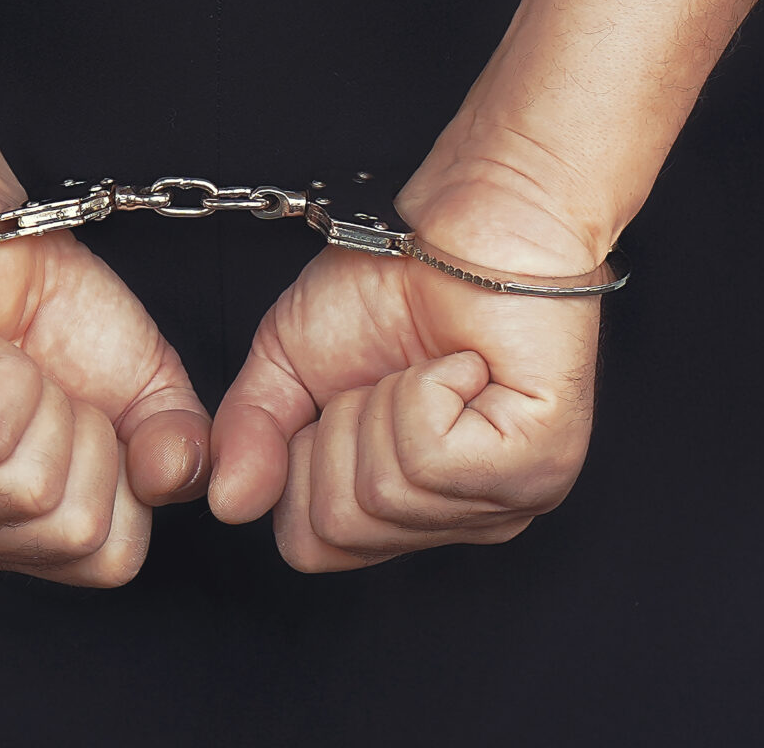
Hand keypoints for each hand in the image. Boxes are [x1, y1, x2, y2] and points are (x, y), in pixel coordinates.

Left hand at [0, 189, 209, 586]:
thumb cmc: (55, 313)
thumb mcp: (147, 390)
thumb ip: (179, 450)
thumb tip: (173, 480)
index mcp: (10, 538)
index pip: (106, 562)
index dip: (127, 482)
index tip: (90, 417)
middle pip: (74, 532)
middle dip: (88, 437)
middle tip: (49, 385)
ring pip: (30, 488)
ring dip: (45, 400)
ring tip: (10, 367)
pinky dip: (8, 374)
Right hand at [208, 181, 602, 571]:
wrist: (463, 217)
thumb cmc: (389, 281)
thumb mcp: (287, 364)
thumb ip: (251, 438)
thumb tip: (226, 501)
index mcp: (403, 510)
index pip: (310, 545)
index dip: (299, 464)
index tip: (340, 397)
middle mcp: (456, 521)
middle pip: (338, 527)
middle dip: (338, 431)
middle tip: (386, 375)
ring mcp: (505, 500)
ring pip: (383, 493)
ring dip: (383, 402)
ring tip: (427, 363)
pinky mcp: (537, 460)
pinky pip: (431, 457)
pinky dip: (425, 391)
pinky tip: (461, 362)